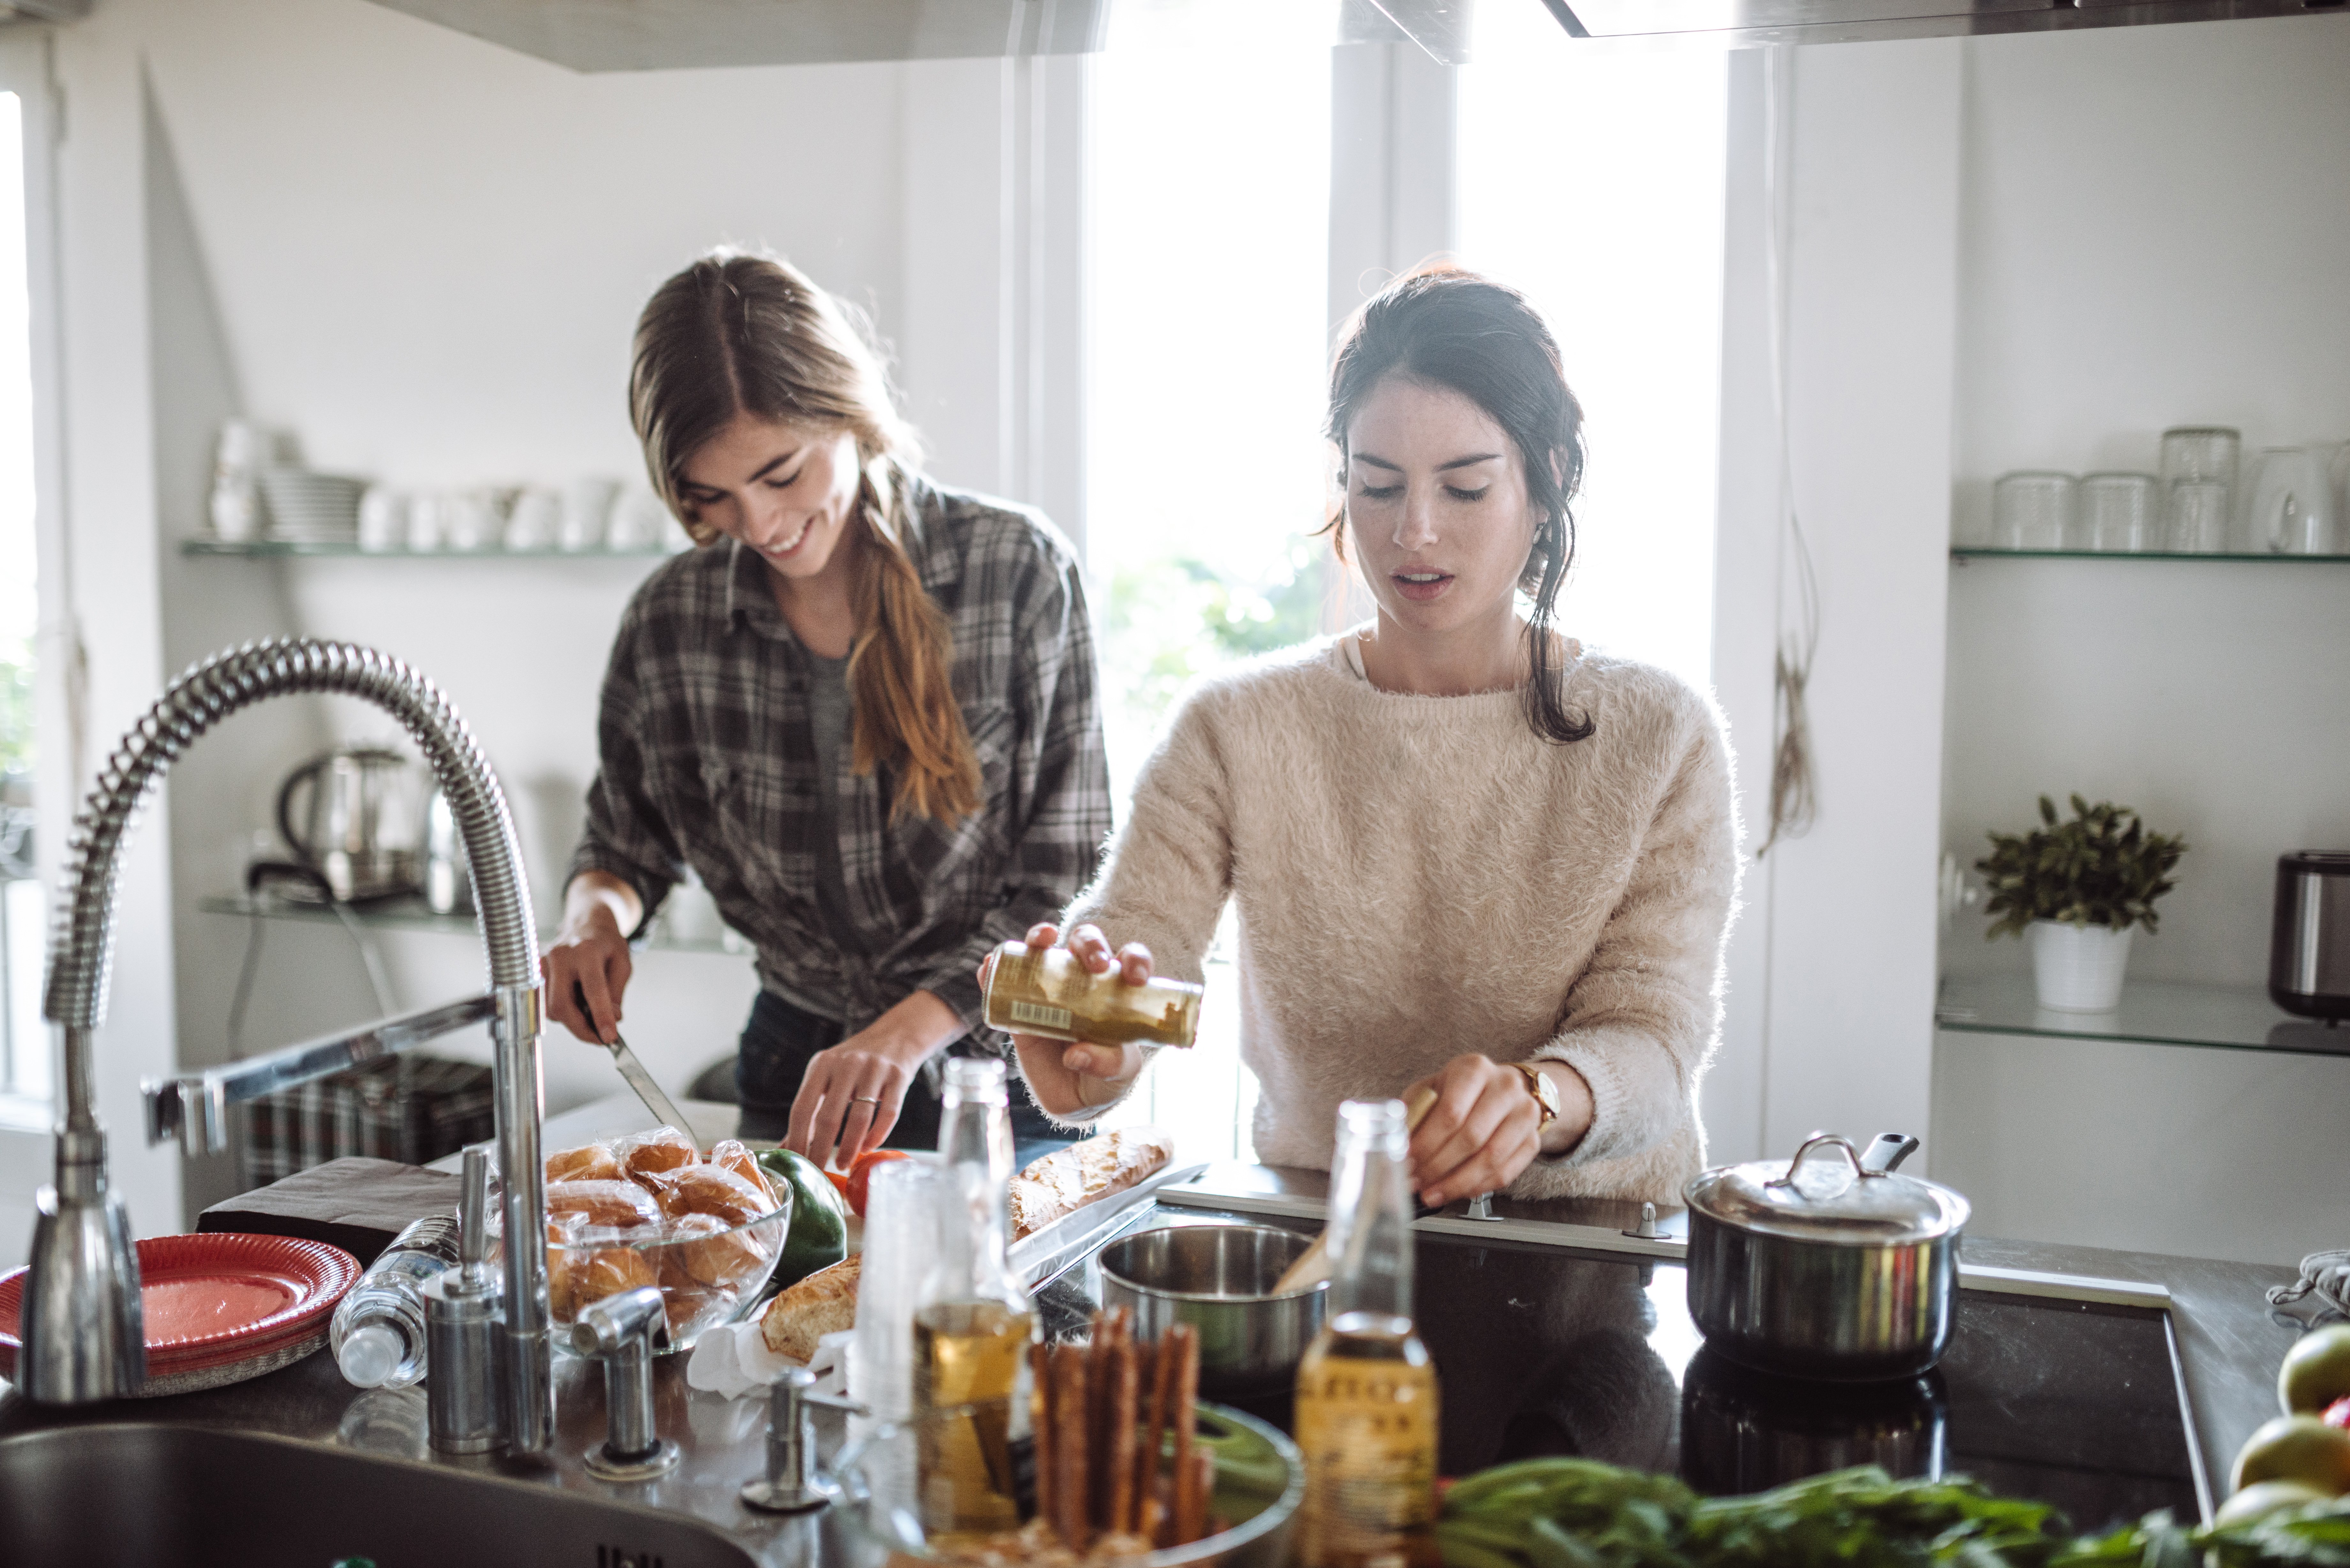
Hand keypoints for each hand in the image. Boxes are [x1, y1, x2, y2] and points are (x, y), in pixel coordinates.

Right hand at [544, 900, 632, 1044]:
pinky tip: (576, 1005)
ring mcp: (543, 963)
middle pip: (562, 1005)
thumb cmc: (606, 944)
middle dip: (581, 1029)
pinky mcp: (534, 972)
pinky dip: (562, 1012)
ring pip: (551, 1008)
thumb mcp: (622, 964)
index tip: (609, 1038)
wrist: (586, 923)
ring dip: (572, 1021)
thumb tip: (612, 1021)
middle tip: (599, 1039)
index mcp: (587, 951)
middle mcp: (560, 956)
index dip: (601, 1016)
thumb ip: (616, 993)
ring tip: (591, 1016)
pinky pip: (545, 1003)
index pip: (593, 990)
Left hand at [786, 990, 962, 1166]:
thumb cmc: (854, 1063)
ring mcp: (874, 1069)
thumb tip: (786, 1148)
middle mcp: (847, 1064)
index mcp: (822, 1065)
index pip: (802, 1107)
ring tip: (844, 1164)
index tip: (797, 1162)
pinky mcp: (898, 1077)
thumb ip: (809, 1109)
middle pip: (829, 1116)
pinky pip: (888, 1113)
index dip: (797, 1138)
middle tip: (819, 1172)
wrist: (896, 1035)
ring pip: (859, 1118)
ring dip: (850, 1147)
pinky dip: (877, 1135)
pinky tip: (868, 1148)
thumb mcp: (826, 1075)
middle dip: (821, 1149)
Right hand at [980, 922, 1150, 1118]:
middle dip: (1090, 944)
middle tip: (1094, 963)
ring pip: (1046, 949)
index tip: (1135, 977)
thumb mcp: (1117, 1073)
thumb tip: (1076, 1055)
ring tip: (1042, 940)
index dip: (1135, 960)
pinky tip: (988, 967)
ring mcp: (1050, 989)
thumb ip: (1107, 1063)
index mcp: (1117, 990)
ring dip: (1041, 936)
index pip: (1130, 960)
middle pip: (1087, 945)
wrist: (1074, 1101)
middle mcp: (1085, 981)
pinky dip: (994, 970)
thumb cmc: (1106, 1079)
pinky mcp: (1021, 1006)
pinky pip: (1005, 981)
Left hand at [1403, 1054, 1544, 1209]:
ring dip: (1456, 1183)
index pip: (1451, 1112)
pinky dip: (1477, 1187)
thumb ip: (1415, 1110)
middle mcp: (1505, 1088)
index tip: (1407, 1161)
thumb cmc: (1462, 1091)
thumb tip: (1397, 1140)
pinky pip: (1505, 1173)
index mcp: (1474, 1069)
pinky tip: (1456, 1192)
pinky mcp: (1533, 1140)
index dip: (1426, 1143)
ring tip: (1432, 1193)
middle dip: (1438, 1167)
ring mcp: (1525, 1114)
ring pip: (1490, 1159)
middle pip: (1470, 1138)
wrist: (1504, 1090)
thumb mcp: (1434, 1088)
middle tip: (1415, 1181)